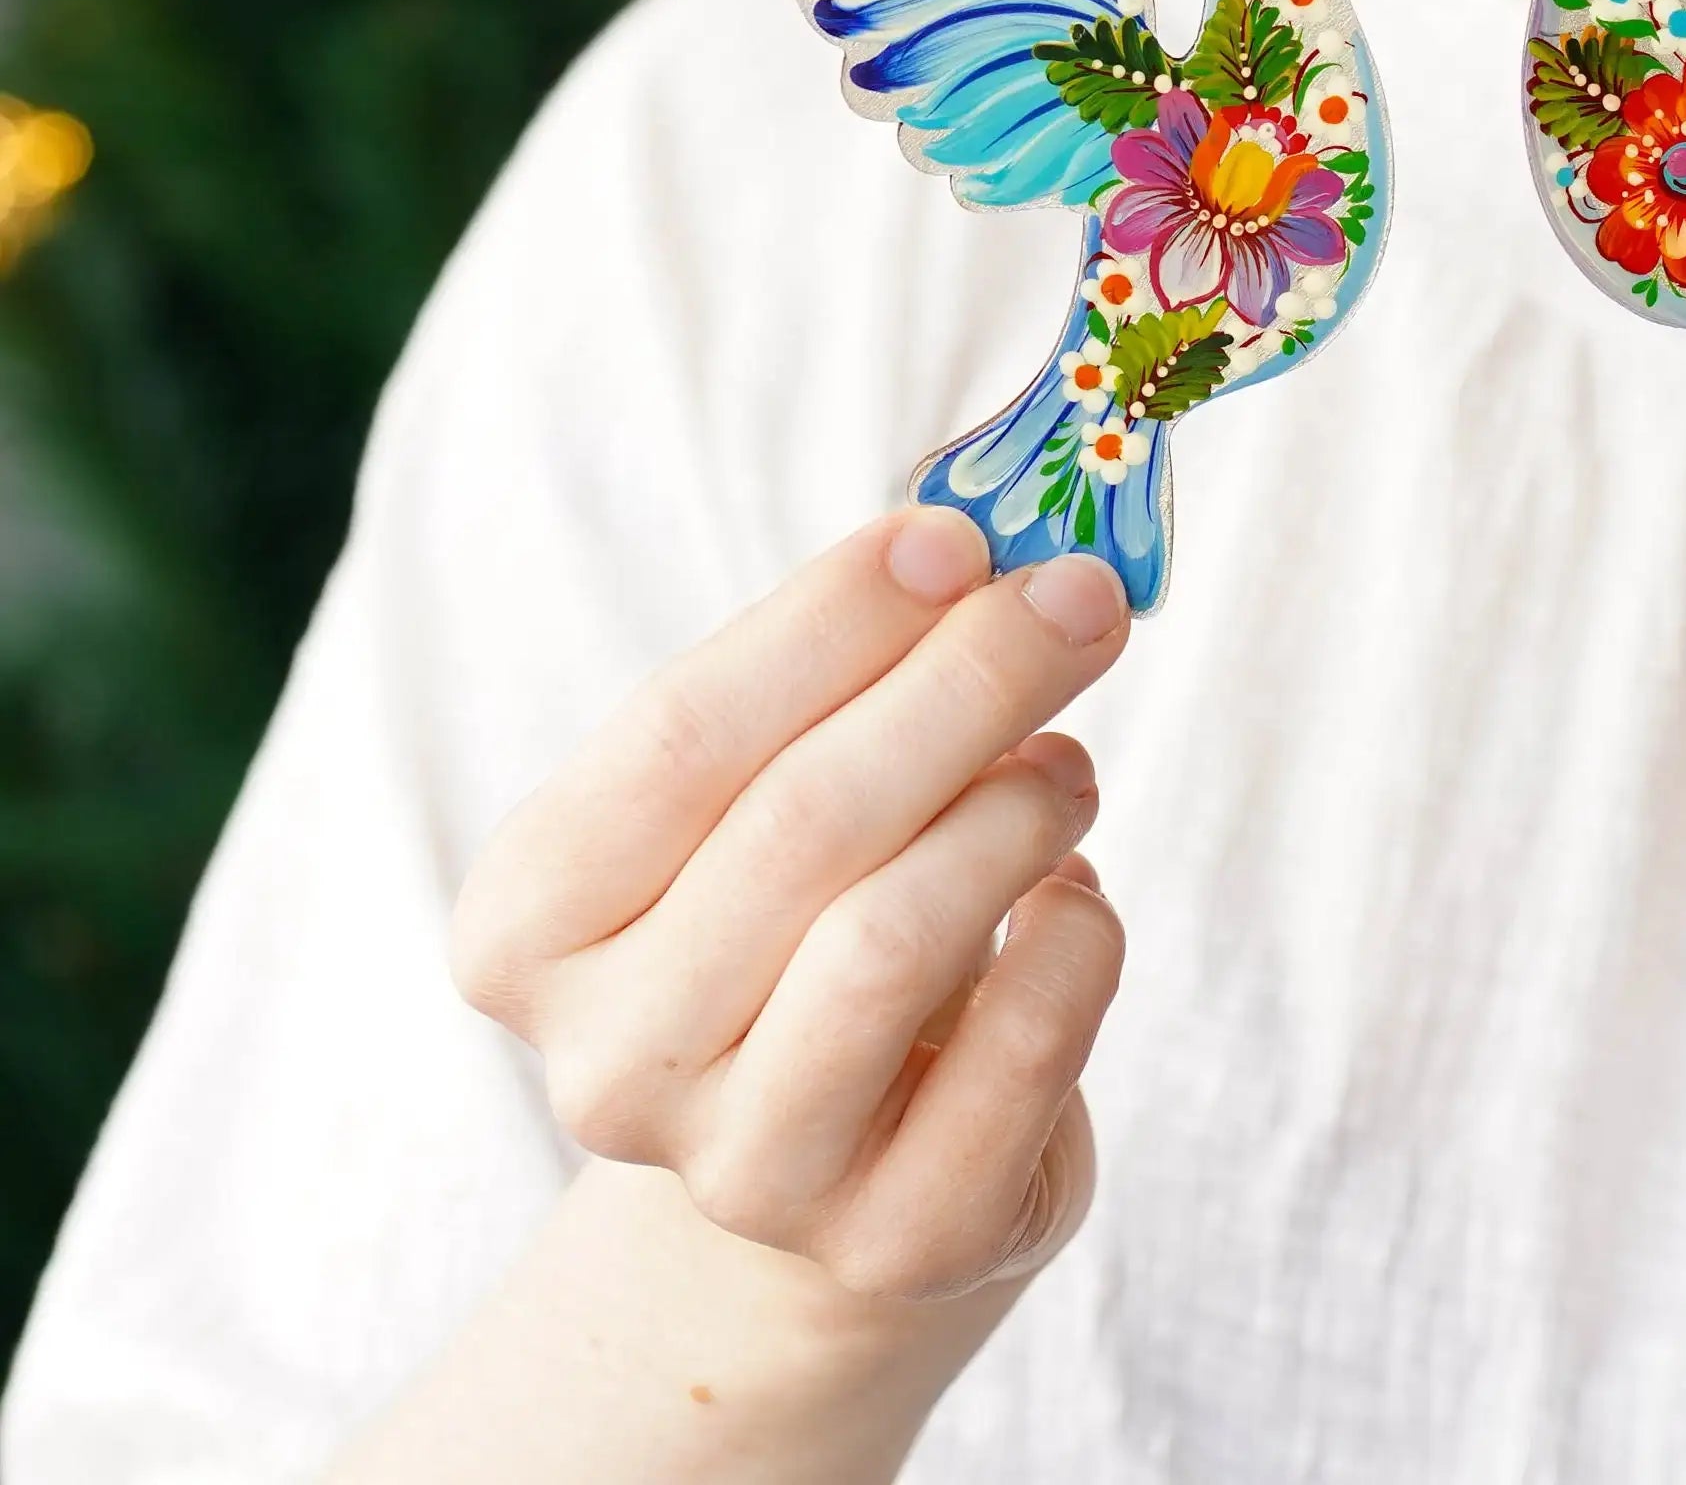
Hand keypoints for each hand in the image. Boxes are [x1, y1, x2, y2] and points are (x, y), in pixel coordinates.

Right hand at [451, 512, 1130, 1311]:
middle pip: (802, 826)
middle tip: (1078, 599)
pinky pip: (1018, 1054)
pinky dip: (1077, 940)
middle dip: (965, 683)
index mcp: (531, 922)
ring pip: (890, 943)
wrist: (835, 1162)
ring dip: (1012, 811)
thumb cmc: (803, 910)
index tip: (954, 534)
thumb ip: (851, 662)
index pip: (679, 735)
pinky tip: (1076, 894)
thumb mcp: (776, 785)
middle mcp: (608, 1064)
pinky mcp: (894, 1242)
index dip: (830, 621)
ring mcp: (744, 1175)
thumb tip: (988, 519)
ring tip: (1070, 764)